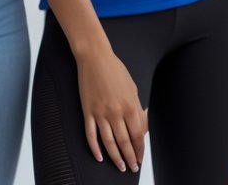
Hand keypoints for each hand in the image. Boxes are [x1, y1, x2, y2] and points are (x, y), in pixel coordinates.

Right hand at [75, 47, 146, 172]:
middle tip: (132, 168)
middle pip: (124, 141)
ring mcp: (100, 113)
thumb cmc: (116, 71)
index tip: (140, 158)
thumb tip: (140, 125)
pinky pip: (91, 135)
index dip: (139, 149)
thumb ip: (136, 108)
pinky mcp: (87, 112)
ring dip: (115, 157)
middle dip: (130, 157)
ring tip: (120, 167)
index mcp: (130, 105)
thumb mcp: (132, 88)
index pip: (137, 134)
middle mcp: (116, 112)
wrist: (95, 58)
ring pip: (109, 142)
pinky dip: (95, 148)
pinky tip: (99, 157)